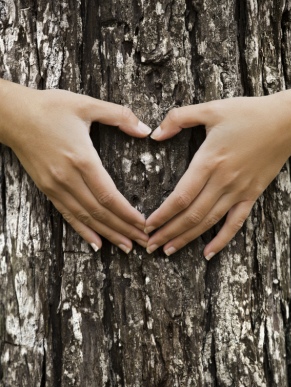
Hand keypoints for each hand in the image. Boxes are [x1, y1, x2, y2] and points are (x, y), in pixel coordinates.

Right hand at [0, 81, 151, 252]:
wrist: (13, 115)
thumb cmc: (49, 108)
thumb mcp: (87, 104)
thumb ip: (120, 116)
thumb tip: (145, 129)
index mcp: (82, 158)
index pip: (109, 196)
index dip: (127, 214)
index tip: (144, 224)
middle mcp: (68, 178)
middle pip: (100, 212)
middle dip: (124, 229)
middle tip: (143, 241)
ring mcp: (56, 186)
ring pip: (85, 217)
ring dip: (108, 234)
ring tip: (126, 246)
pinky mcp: (47, 189)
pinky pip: (67, 215)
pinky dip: (83, 231)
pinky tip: (96, 243)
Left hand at [145, 91, 290, 258]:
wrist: (286, 122)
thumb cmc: (248, 113)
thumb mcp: (210, 108)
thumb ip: (179, 118)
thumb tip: (155, 135)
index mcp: (209, 161)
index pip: (180, 196)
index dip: (162, 214)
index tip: (147, 225)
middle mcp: (222, 181)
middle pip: (191, 215)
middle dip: (168, 232)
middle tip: (150, 245)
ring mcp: (238, 191)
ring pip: (208, 222)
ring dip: (186, 239)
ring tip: (168, 250)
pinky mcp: (251, 196)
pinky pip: (235, 224)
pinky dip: (221, 240)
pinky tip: (208, 253)